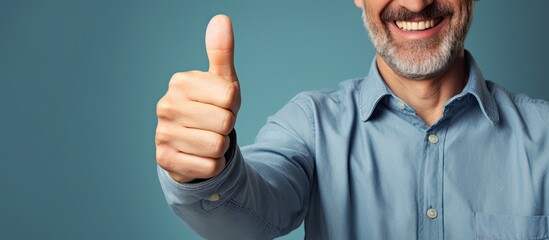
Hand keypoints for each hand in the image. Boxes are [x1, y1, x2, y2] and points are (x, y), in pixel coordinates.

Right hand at [156, 15, 240, 182]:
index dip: (232, 106)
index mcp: (180, 82)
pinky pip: (210, 166)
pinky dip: (212, 164)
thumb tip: (221, 19)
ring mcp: (162, 133)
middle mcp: (166, 106)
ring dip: (220, 147)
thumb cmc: (211, 108)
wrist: (193, 145)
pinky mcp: (165, 160)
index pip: (230, 96)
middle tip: (213, 125)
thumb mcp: (222, 82)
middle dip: (227, 127)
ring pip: (218, 146)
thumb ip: (222, 52)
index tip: (219, 106)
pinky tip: (199, 156)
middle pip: (225, 122)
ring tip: (206, 139)